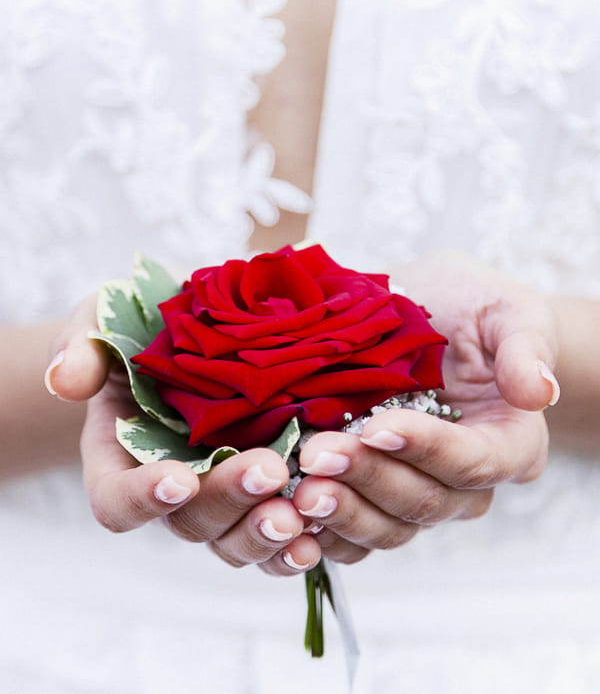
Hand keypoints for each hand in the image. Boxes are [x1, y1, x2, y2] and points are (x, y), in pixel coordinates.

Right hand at [46, 296, 322, 575]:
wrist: (196, 325)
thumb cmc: (140, 319)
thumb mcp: (103, 316)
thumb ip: (83, 345)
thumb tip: (65, 380)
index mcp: (119, 453)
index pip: (116, 498)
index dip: (142, 498)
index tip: (178, 477)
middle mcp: (168, 484)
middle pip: (188, 520)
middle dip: (228, 500)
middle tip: (269, 472)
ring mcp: (219, 492)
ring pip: (233, 538)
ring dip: (265, 533)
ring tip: (300, 514)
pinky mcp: (262, 490)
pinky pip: (274, 534)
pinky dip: (296, 542)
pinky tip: (323, 532)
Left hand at [286, 250, 556, 564]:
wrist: (418, 311)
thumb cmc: (469, 305)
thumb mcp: (505, 309)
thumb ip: (524, 346)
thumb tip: (540, 392)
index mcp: (508, 442)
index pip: (471, 463)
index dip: (425, 450)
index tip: (377, 426)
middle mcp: (464, 480)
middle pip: (423, 501)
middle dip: (369, 478)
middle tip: (318, 454)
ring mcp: (416, 491)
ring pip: (385, 526)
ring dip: (340, 510)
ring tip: (297, 488)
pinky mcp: (373, 496)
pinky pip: (352, 535)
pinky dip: (321, 532)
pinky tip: (286, 513)